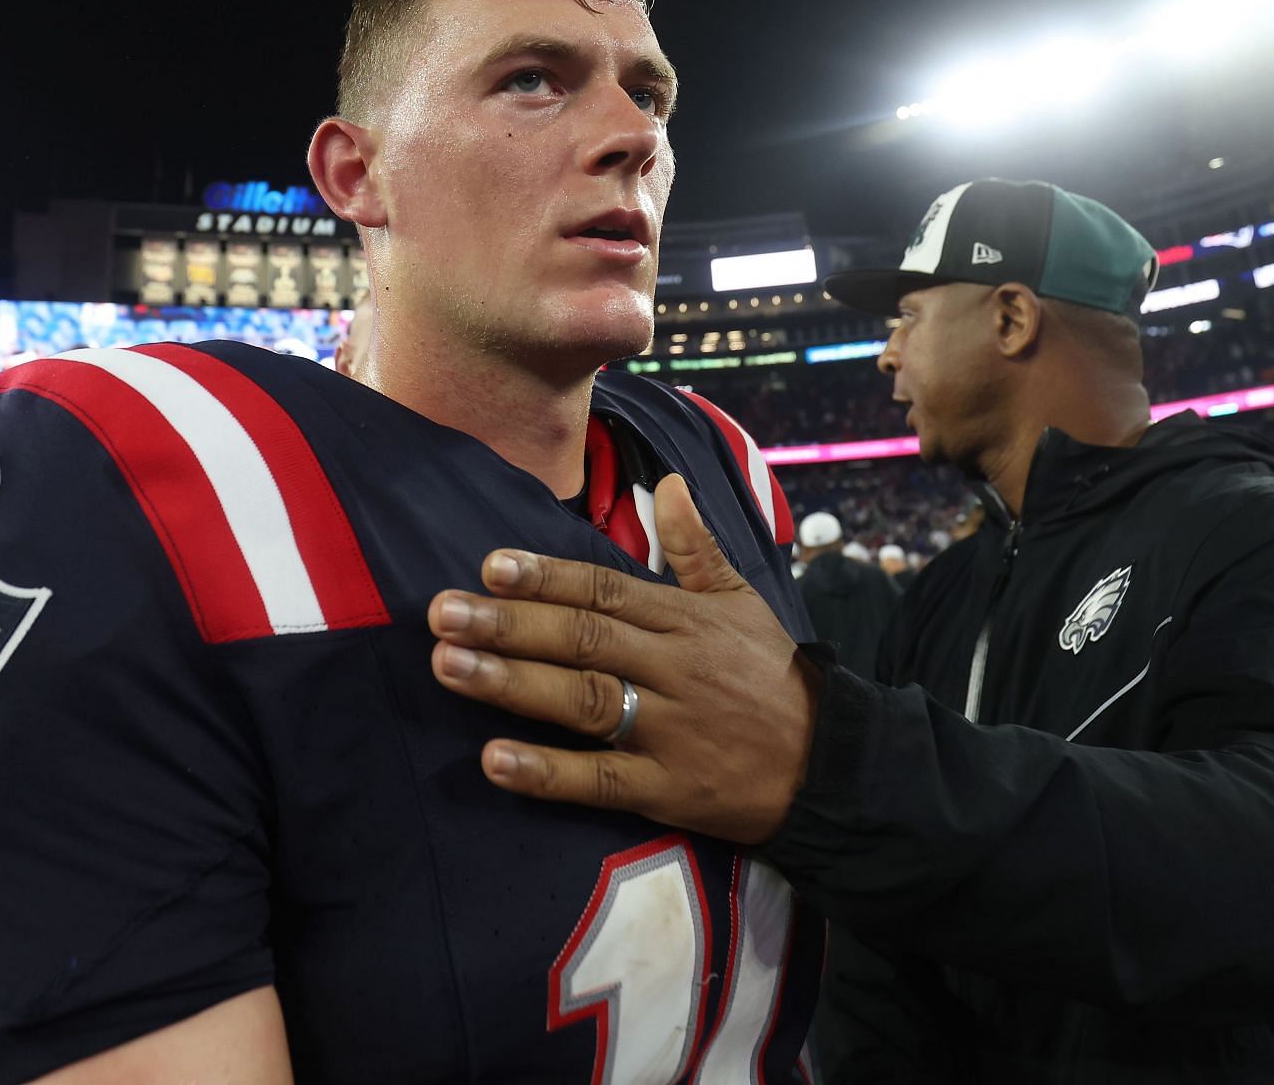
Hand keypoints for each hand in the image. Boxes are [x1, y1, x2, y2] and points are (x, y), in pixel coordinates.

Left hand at [428, 473, 817, 844]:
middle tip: (442, 612)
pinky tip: (494, 760)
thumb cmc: (773, 676)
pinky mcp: (668, 789)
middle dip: (509, 624)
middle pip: (583, 639)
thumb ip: (696, 547)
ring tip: (449, 666)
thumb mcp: (743, 602)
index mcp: (684, 621)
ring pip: (581, 701)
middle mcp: (672, 670)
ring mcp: (668, 731)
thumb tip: (668, 483)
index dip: (547, 576)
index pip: (606, 590)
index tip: (490, 564)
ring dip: (511, 684)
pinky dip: (546, 772)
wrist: (832, 764)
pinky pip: (599, 780)